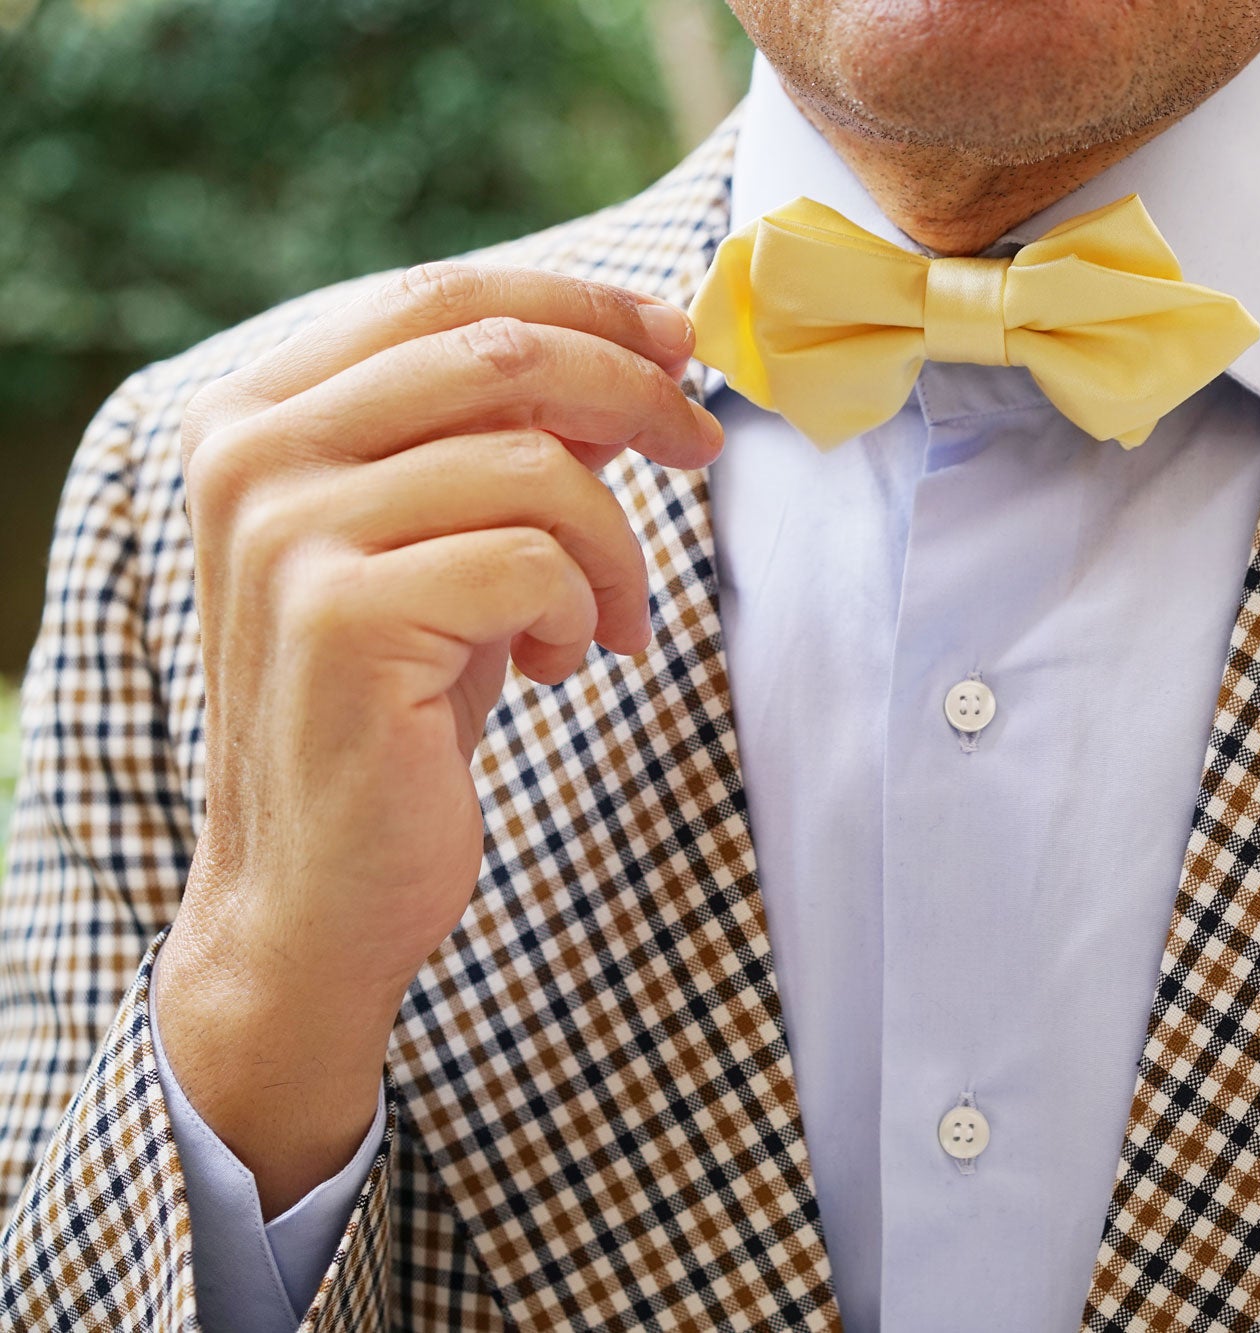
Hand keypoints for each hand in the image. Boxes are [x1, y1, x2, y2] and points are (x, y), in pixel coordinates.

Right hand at [152, 263, 721, 1214]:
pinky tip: (559, 668)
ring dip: (614, 547)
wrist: (318, 891)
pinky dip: (581, 611)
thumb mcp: (452, 549)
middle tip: (702, 448)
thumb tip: (638, 356)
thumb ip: (510, 444)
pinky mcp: (342, 618)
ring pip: (533, 465)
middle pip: (497, 352)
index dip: (580, 304)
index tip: (677, 340)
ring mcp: (285, 533)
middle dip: (633, 392)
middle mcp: (252, 453)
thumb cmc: (398, 710)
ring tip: (606, 621)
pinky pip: (532, 562)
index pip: (443, 297)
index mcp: (258, 413)